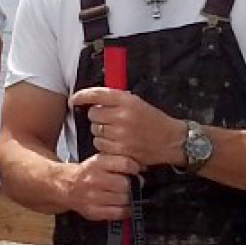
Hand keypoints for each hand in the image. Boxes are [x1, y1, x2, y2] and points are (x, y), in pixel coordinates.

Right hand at [61, 153, 141, 221]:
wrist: (66, 186)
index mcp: (96, 164)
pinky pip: (117, 213)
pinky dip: (126, 211)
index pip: (125, 164)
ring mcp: (93, 197)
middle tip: (135, 185)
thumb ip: (119, 161)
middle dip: (134, 185)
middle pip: (125, 184)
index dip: (135, 168)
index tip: (137, 171)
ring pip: (123, 199)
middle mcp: (94, 180)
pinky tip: (126, 206)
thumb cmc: (87, 172)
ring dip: (130, 198)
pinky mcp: (93, 211)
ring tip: (129, 194)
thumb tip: (143, 166)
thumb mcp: (99, 160)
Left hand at [70, 86, 186, 168]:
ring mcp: (120, 134)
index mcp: (127, 100)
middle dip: (97, 117)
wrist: (171, 141)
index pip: (97, 94)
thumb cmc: (154, 121)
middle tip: (109, 120)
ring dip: (100, 132)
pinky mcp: (121, 150)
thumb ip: (116, 101)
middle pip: (93, 115)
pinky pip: (100, 146)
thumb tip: (92, 100)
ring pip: (95, 131)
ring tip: (116, 133)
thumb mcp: (137, 103)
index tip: (74, 99)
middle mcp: (122, 116)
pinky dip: (105, 145)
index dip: (82, 96)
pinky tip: (116, 143)